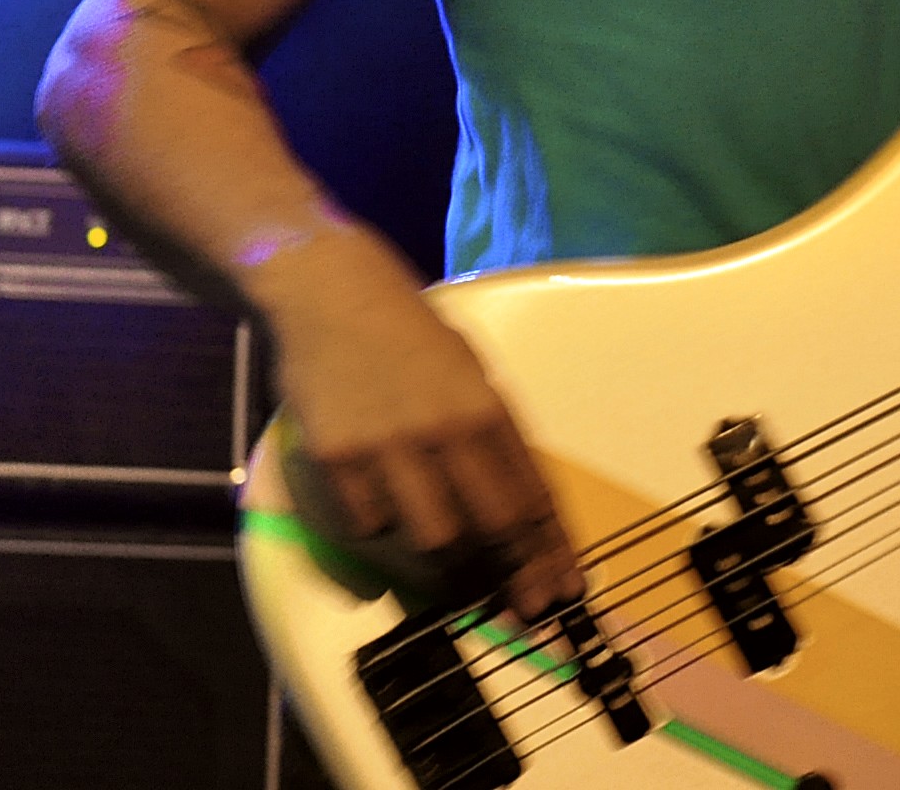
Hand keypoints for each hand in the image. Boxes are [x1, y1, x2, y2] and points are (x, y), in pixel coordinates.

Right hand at [255, 226, 579, 620]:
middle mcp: (446, 430)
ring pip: (434, 538)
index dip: (553, 550)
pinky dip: (385, 528)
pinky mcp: (339, 459)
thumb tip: (520, 503)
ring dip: (450, 560)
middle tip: (522, 604)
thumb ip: (494, 433)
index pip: (533, 494)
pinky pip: (371, 524)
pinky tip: (390, 514)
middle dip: (516, 574)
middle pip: (493, 526)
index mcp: (488, 407)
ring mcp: (390, 447)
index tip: (566, 588)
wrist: (333, 295)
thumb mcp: (472, 370)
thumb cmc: (411, 334)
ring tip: (457, 567)